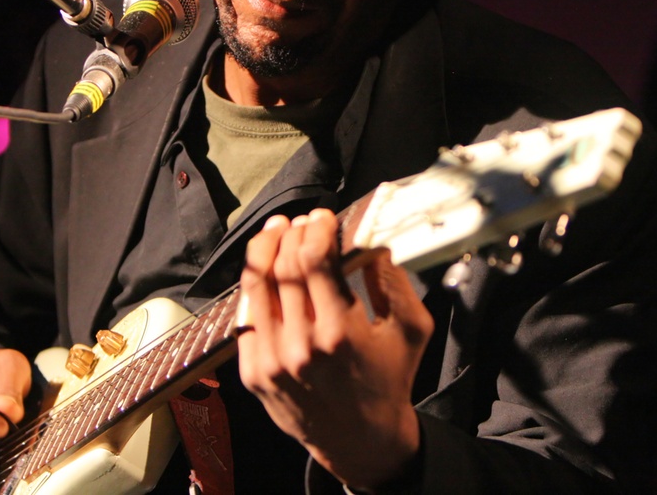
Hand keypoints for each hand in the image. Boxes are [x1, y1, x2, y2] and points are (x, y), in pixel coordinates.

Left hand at [238, 209, 433, 488]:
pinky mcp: (253, 372)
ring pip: (256, 286)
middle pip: (284, 266)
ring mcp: (271, 360)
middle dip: (293, 233)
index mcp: (340, 333)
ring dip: (264, 249)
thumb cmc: (390, 380)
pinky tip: (265, 268)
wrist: (361, 440)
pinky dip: (254, 285)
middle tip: (303, 221)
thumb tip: (374, 239)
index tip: (323, 216)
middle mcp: (300, 345)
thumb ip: (396, 281)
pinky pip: (245, 316)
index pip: (314, 260)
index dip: (316, 229)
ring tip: (275, 230)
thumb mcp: (411, 330)